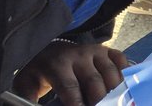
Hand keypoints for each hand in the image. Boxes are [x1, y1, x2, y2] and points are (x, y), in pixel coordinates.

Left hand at [12, 41, 129, 105]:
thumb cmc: (40, 73)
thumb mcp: (27, 84)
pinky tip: (121, 86)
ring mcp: (95, 51)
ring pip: (111, 73)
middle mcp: (79, 55)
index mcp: (57, 64)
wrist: (50, 50)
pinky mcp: (107, 50)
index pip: (70, 87)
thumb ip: (28, 98)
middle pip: (95, 82)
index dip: (77, 103)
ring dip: (114, 91)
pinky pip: (121, 60)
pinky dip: (124, 74)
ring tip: (112, 102)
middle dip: (98, 101)